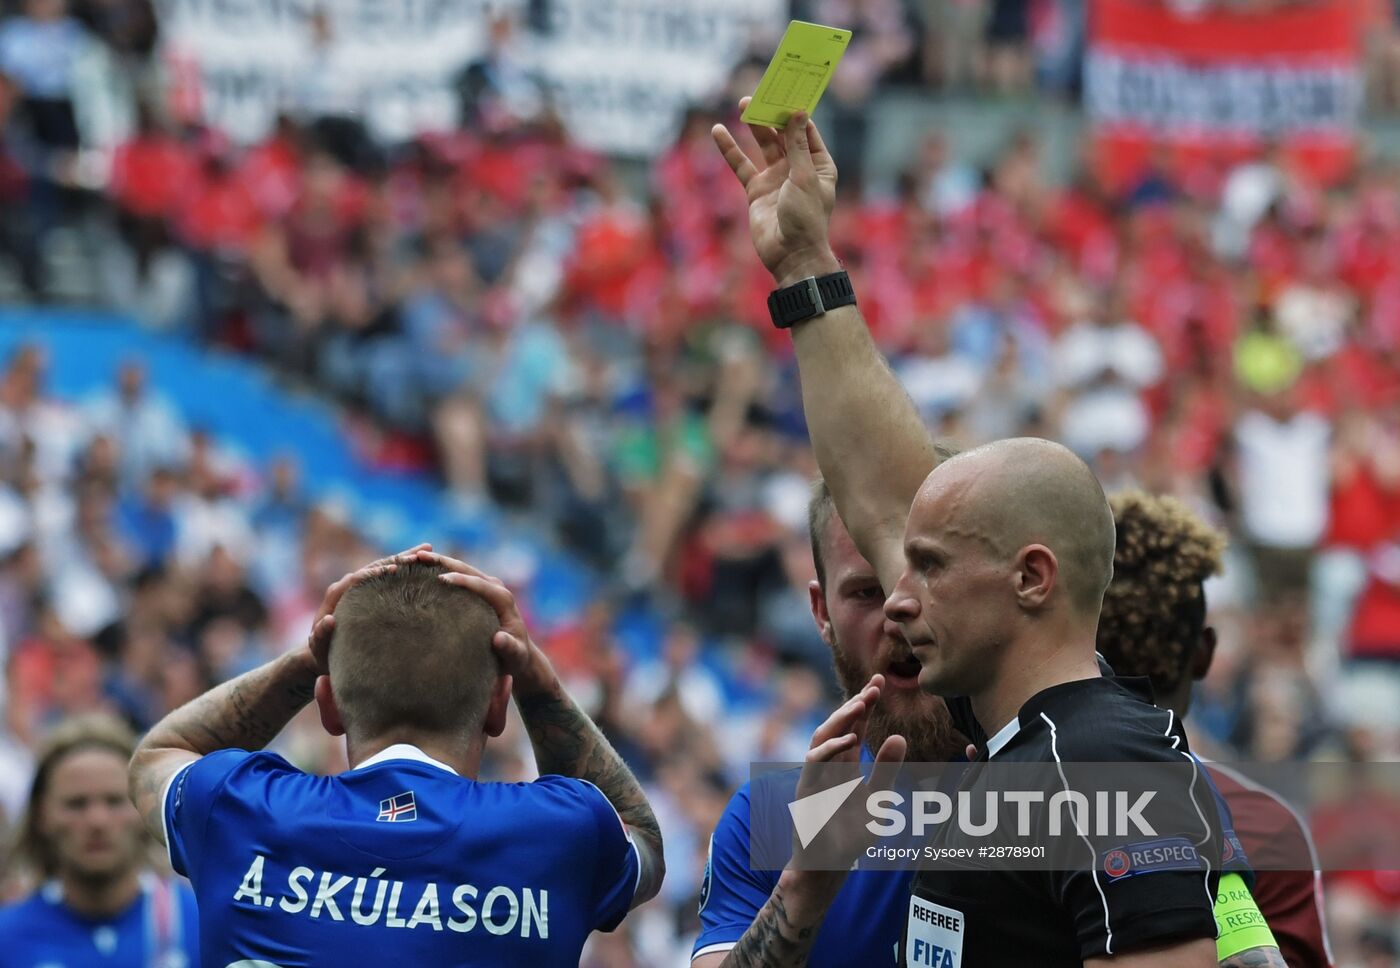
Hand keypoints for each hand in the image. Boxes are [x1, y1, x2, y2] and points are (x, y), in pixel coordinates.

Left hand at [305, 543, 435, 673]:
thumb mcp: (319, 648)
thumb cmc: (322, 653)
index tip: (395, 569)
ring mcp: (359, 588)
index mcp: (336, 595)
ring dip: (404, 558)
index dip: (376, 572)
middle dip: (398, 558)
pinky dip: (403, 569)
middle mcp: (348, 586)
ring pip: (383, 568)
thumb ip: (320, 635)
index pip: (358, 577)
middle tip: (423, 550)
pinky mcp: (369, 592)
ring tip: (428, 549)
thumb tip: (330, 619)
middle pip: (375, 566)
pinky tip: (423, 565)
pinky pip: (387, 578)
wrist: (324, 652)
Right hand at [429, 554, 557, 697]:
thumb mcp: (515, 655)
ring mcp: (486, 586)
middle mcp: (495, 588)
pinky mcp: (478, 590)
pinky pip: (458, 576)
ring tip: (415, 556)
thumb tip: (499, 639)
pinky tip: (420, 568)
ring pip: (460, 568)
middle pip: (467, 569)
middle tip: (419, 556)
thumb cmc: (515, 657)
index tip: (442, 578)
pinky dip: (440, 570)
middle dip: (444, 561)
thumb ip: (509, 647)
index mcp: (503, 599)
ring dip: (438, 561)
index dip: (462, 580)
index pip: (481, 584)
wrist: (518, 652)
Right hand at [712, 99, 841, 287]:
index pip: (807, 130)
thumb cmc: (806, 218)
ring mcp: (776, 179)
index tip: (787, 89)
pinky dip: (730, 150)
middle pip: (784, 134)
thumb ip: (796, 145)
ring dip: (754, 126)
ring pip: (763, 145)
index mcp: (820, 165)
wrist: (790, 255)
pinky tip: (719, 131)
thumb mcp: (804, 177)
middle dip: (773, 114)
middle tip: (761, 92)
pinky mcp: (757, 190)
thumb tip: (798, 113)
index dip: (797, 110)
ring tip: (745, 104)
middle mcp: (798, 169)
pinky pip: (741, 166)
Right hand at [791, 675, 905, 886]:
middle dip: (855, 704)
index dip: (865, 703)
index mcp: (846, 764)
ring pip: (823, 736)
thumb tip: (900, 737)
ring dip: (841, 719)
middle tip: (875, 686)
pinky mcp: (806, 788)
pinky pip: (814, 761)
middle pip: (839, 725)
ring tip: (861, 704)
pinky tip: (849, 740)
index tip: (880, 681)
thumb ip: (887, 771)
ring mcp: (815, 775)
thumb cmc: (850, 836)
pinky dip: (830, 748)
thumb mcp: (879, 801)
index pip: (855, 726)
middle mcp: (829, 764)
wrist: (827, 866)